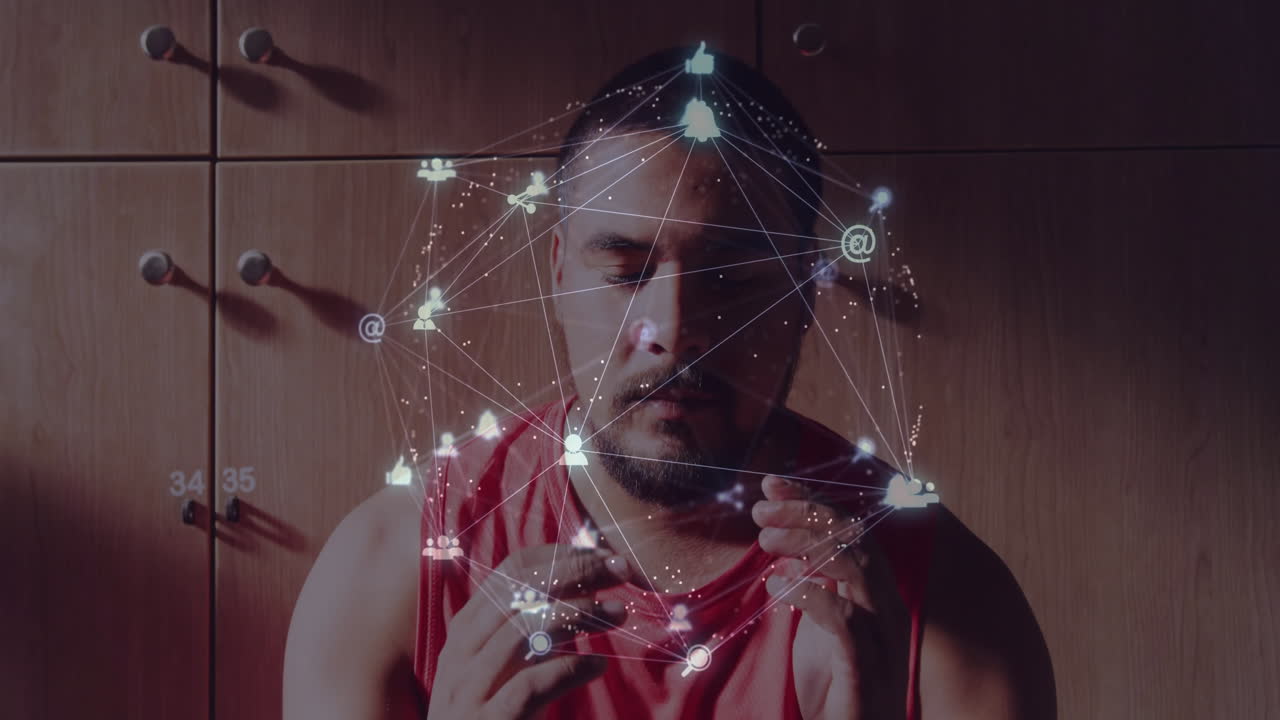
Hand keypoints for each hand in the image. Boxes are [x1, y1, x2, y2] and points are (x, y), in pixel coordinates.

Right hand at [426, 544, 630, 719]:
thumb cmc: (490, 715)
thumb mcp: (501, 666)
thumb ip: (529, 630)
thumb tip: (586, 586)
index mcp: (465, 631)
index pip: (511, 571)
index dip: (560, 556)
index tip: (601, 554)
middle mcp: (460, 653)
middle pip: (521, 591)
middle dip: (576, 571)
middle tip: (621, 568)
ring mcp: (470, 689)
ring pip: (523, 631)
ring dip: (579, 614)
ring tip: (618, 612)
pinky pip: (532, 685)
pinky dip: (571, 669)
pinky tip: (598, 665)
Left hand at [752, 475, 909, 719]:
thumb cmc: (840, 687)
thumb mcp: (822, 630)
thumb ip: (813, 591)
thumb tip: (788, 557)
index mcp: (876, 593)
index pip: (849, 530)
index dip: (812, 502)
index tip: (772, 484)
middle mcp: (886, 607)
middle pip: (856, 539)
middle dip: (808, 514)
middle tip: (761, 509)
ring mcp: (882, 636)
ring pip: (857, 568)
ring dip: (807, 546)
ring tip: (766, 542)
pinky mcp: (867, 667)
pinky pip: (846, 619)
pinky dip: (811, 595)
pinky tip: (776, 588)